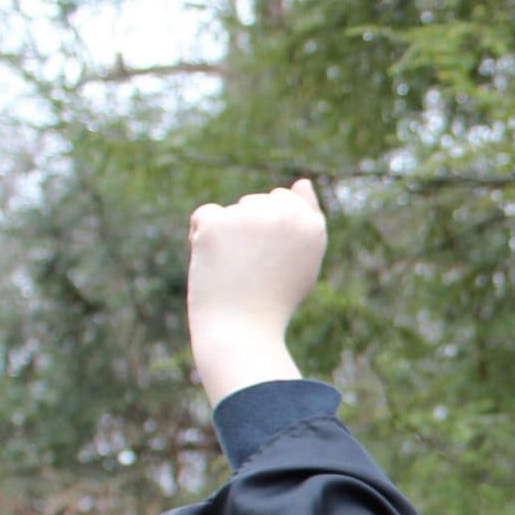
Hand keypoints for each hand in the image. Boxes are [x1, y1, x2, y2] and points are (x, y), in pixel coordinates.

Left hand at [187, 178, 326, 405]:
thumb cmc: (274, 300)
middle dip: (248, 230)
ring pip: (230, 212)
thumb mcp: (302, 260)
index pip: (284, 199)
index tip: (273, 262)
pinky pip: (205, 216)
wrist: (243, 331)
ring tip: (236, 271)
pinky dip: (202, 238)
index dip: (272, 231)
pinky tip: (215, 264)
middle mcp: (285, 215)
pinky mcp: (218, 222)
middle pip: (255, 202)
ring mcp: (251, 216)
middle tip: (254, 270)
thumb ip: (306, 220)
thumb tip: (302, 182)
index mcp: (312, 225)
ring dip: (226, 236)